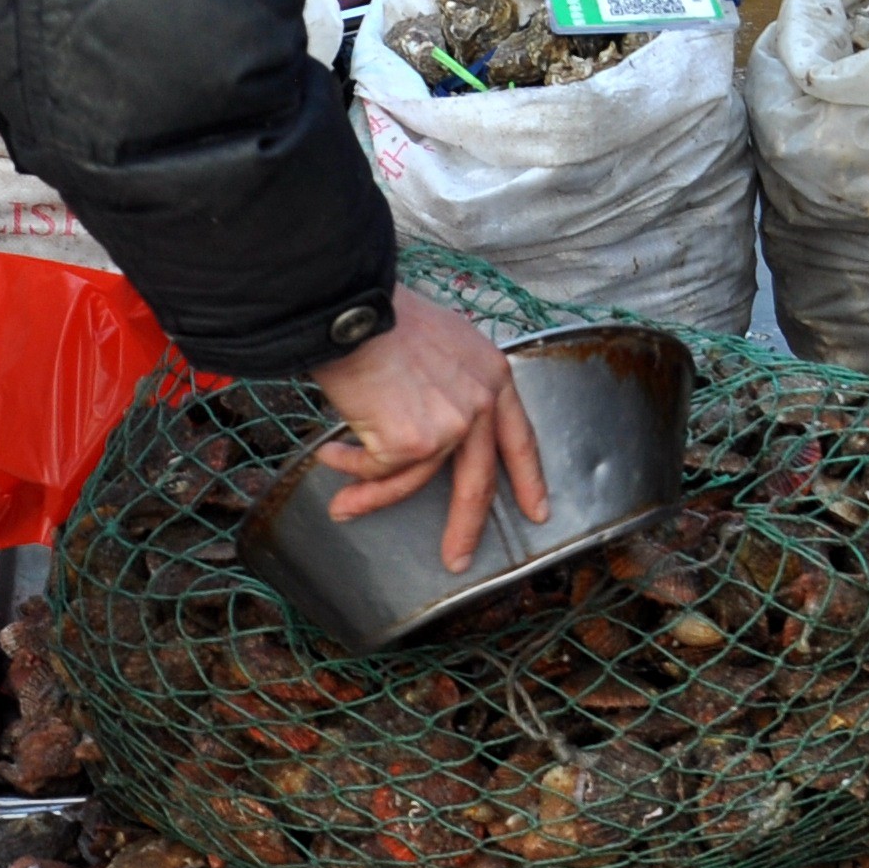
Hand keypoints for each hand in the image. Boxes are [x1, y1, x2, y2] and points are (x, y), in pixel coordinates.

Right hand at [306, 293, 548, 573]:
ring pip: (413, 482)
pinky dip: (349, 466)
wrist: (355, 310)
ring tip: (343, 507)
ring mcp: (449, 427)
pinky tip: (330, 454)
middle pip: (478, 481)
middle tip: (458, 558)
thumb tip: (428, 422)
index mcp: (492, 376)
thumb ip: (450, 383)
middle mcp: (480, 404)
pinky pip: (377, 470)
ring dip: (371, 499)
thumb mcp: (442, 343)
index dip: (529, 477)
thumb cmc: (385, 318)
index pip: (519, 437)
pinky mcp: (412, 443)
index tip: (538, 510)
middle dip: (466, 526)